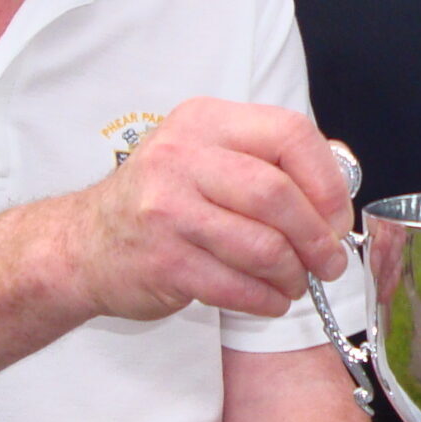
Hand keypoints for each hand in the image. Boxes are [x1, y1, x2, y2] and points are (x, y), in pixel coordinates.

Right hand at [61, 98, 351, 321]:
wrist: (83, 244)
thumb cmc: (160, 201)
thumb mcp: (205, 156)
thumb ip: (267, 160)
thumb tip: (337, 188)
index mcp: (205, 122)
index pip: (290, 134)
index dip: (327, 181)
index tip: (336, 215)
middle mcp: (183, 157)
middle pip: (278, 195)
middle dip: (317, 237)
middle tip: (329, 261)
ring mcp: (168, 209)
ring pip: (263, 246)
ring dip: (293, 274)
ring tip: (296, 282)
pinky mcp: (164, 261)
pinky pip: (237, 286)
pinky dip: (266, 299)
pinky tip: (270, 299)